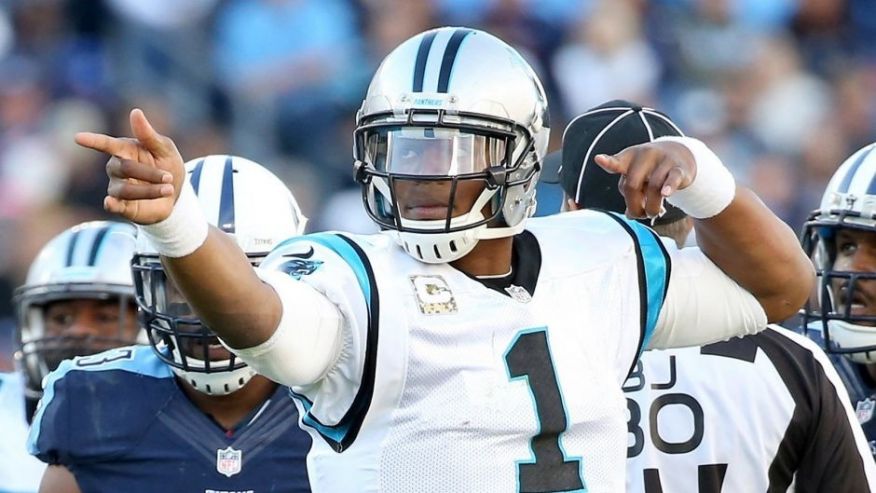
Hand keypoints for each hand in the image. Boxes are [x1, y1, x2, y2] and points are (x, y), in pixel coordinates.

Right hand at [75, 109, 183, 224]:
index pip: (106, 144)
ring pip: (126, 189)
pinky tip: (110, 203)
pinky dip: (111, 204)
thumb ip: (148, 134)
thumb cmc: (167, 165)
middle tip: (169, 177)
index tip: (78, 137)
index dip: (93, 141)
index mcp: (124, 149)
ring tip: (169, 189)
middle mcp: (116, 168)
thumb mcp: (165, 149)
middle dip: (150, 173)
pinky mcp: (122, 206)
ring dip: (149, 190)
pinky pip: (113, 205)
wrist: (176, 196)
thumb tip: (135, 112)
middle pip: (125, 168)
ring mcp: (117, 187)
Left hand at [595, 141, 696, 218]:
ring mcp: (663, 160)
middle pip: (633, 185)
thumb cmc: (649, 169)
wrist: (678, 153)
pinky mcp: (679, 168)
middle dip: (634, 205)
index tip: (599, 159)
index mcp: (629, 158)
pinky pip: (673, 178)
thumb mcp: (636, 177)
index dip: (608, 162)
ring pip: (654, 187)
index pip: (617, 162)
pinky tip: (666, 194)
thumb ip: (630, 194)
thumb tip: (630, 216)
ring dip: (652, 206)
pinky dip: (669, 187)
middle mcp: (645, 156)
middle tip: (639, 215)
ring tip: (653, 213)